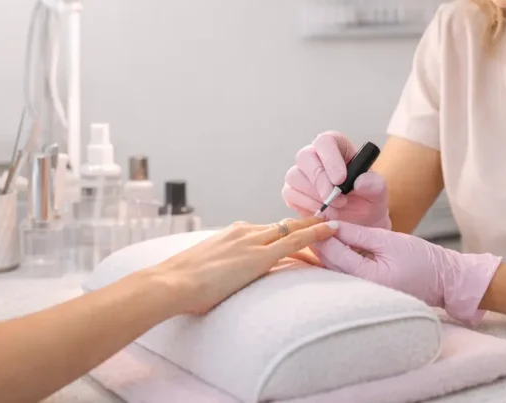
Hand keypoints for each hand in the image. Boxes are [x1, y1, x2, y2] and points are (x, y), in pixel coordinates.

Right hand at [153, 217, 337, 314]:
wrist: (171, 283)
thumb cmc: (182, 284)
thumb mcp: (205, 271)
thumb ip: (221, 270)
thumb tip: (223, 282)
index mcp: (231, 235)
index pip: (267, 230)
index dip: (286, 230)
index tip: (301, 230)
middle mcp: (243, 232)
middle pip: (283, 226)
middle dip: (306, 225)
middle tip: (327, 222)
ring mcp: (252, 241)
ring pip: (291, 230)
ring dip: (314, 229)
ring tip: (334, 227)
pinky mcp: (259, 256)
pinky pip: (294, 241)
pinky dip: (315, 234)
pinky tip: (331, 230)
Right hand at [282, 131, 390, 227]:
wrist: (358, 220)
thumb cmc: (367, 198)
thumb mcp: (378, 191)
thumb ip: (373, 184)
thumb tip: (360, 181)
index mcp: (336, 145)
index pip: (325, 141)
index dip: (330, 159)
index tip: (341, 180)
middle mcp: (314, 155)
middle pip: (305, 157)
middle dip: (321, 181)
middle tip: (339, 199)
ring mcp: (300, 172)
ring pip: (296, 177)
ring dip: (316, 196)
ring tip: (338, 207)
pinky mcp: (292, 190)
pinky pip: (291, 195)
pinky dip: (308, 206)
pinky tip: (325, 212)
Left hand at [312, 222, 500, 324]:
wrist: (443, 279)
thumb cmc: (421, 259)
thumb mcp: (389, 240)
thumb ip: (359, 234)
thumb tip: (333, 226)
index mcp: (370, 279)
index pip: (337, 256)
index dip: (324, 236)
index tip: (314, 219)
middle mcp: (362, 292)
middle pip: (330, 266)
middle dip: (318, 244)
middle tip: (307, 224)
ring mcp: (362, 295)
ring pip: (333, 272)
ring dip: (323, 252)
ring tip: (314, 232)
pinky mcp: (364, 292)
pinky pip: (343, 275)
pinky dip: (334, 260)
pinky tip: (328, 246)